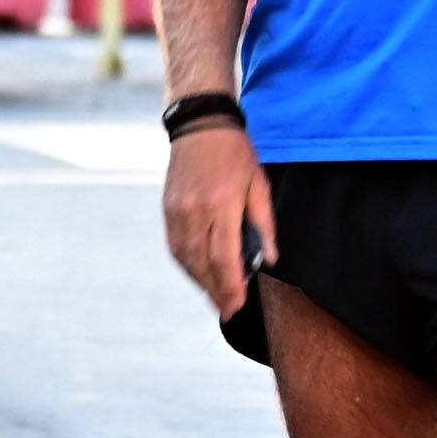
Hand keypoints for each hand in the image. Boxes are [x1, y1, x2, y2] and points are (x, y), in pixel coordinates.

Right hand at [163, 122, 274, 316]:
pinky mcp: (168, 209)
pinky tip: (199, 274)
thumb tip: (269, 260)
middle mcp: (195, 211)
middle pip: (203, 263)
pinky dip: (188, 265)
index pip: (224, 257)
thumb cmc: (235, 154)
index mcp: (221, 205)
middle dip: (216, 291)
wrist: (200, 126)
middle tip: (229, 311)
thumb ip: (264, 224)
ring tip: (216, 296)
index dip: (230, 286)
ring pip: (187, 258)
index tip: (237, 306)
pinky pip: (176, 246)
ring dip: (201, 281)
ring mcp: (177, 211)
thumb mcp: (259, 185)